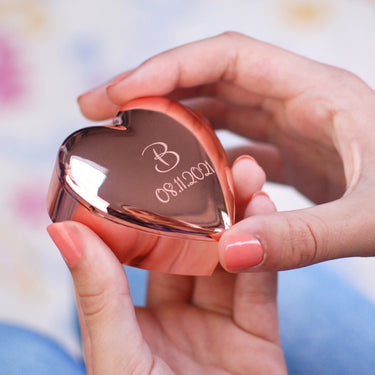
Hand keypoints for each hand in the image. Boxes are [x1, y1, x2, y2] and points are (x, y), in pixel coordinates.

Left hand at [47, 157, 286, 374]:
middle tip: (213, 163)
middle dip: (205, 206)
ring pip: (230, 258)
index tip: (158, 168)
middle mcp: (177, 315)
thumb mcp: (118, 359)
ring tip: (246, 178)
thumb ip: (98, 297)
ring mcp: (219, 324)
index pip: (143, 249)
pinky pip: (261, 285)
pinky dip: (264, 251)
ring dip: (240, 218)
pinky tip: (266, 215)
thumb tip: (63, 230)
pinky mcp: (258, 337)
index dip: (152, 208)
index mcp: (136, 317)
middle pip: (192, 247)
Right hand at [78, 31, 374, 271]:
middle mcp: (296, 102)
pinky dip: (202, 155)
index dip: (168, 68)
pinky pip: (232, 144)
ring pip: (216, 111)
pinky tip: (182, 177)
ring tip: (128, 142)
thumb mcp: (371, 218)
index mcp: (315, 95)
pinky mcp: (289, 155)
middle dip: (151, 88)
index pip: (227, 60)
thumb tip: (231, 253)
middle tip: (99, 109)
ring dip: (171, 122)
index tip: (119, 92)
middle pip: (209, 78)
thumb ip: (303, 237)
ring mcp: (290, 128)